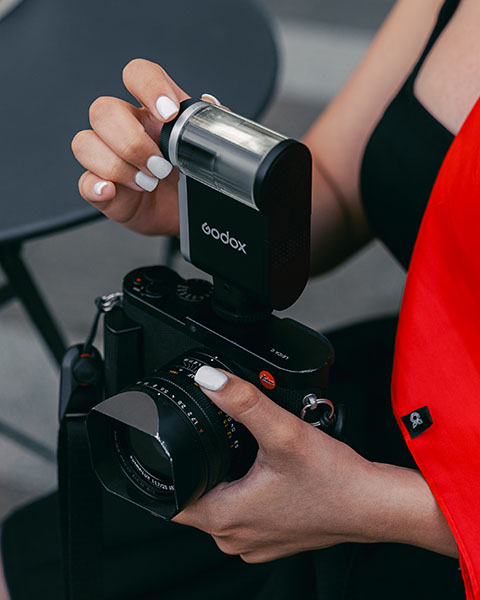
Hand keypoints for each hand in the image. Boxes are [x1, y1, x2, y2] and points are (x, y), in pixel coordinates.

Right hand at [71, 59, 220, 236]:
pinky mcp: (101, 189)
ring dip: (118, 166)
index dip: (149, 86)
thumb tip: (210, 105)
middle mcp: (125, 129)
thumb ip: (209, 127)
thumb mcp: (205, 152)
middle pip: (104, 110)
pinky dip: (97, 187)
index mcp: (152, 112)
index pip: (138, 75)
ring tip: (149, 184)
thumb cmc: (190, 180)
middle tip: (161, 165)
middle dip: (133, 141)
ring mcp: (108, 158)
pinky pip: (84, 182)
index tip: (169, 113)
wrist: (186, 216)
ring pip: (85, 143)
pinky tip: (114, 191)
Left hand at [172, 367, 379, 562]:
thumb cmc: (335, 481)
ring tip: (241, 455)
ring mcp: (255, 542)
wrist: (375, 506)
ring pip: (220, 506)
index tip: (175, 448)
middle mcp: (235, 537)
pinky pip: (243, 514)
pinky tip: (262, 473)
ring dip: (223, 481)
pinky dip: (245, 494)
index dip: (168, 472)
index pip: (171, 500)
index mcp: (226, 518)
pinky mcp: (273, 539)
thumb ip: (243, 401)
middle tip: (218, 441)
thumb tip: (210, 378)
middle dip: (200, 470)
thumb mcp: (284, 432)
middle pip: (195, 499)